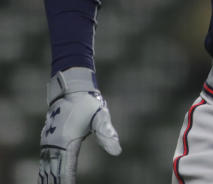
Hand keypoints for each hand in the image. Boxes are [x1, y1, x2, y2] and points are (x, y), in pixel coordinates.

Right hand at [39, 67, 121, 183]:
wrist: (71, 88)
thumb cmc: (88, 102)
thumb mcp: (101, 116)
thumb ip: (107, 134)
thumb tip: (117, 152)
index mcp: (66, 140)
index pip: (65, 168)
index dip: (66, 181)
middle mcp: (53, 143)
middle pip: (52, 170)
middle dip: (53, 182)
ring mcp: (48, 141)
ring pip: (46, 166)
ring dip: (47, 178)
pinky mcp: (48, 139)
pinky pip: (45, 159)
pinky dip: (45, 171)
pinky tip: (45, 178)